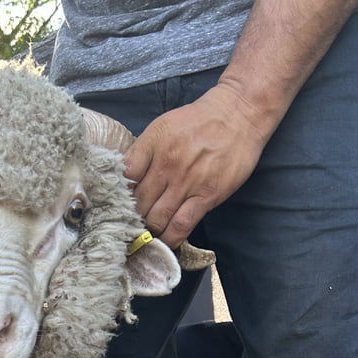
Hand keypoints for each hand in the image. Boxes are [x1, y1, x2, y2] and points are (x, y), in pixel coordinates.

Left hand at [122, 82, 272, 247]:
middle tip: (131, 228)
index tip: (118, 207)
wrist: (239, 114)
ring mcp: (186, 182)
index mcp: (152, 145)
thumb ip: (143, 152)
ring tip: (147, 237)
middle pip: (139, 204)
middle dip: (132, 219)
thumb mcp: (163, 126)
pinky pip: (181, 226)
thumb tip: (125, 179)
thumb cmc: (199, 121)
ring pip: (157, 219)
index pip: (124, 178)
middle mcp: (166, 165)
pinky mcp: (206, 196)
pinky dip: (170, 239)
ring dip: (149, 232)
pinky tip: (165, 243)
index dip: (118, 196)